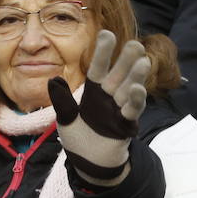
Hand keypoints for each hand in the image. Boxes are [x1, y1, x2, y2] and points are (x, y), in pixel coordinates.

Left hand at [47, 30, 148, 185]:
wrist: (89, 163)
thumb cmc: (79, 138)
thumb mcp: (66, 119)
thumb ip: (62, 101)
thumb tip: (53, 80)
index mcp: (94, 91)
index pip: (99, 67)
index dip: (103, 52)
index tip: (107, 33)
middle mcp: (109, 96)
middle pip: (119, 75)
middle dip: (126, 60)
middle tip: (135, 44)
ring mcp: (119, 109)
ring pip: (130, 89)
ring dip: (136, 77)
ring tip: (143, 62)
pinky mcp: (126, 124)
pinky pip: (132, 111)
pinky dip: (136, 101)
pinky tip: (138, 89)